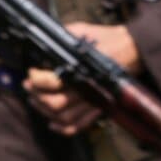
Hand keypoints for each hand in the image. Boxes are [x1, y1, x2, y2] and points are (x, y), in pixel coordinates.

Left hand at [24, 22, 140, 136]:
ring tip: (35, 101)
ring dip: (44, 112)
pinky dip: (63, 129)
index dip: (35, 79)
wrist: (132, 49)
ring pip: (63, 117)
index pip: (51, 82)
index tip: (31, 72)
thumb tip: (42, 42)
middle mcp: (86, 89)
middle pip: (54, 103)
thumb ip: (62, 38)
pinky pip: (79, 125)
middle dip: (36, 95)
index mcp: (81, 69)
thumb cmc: (106, 39)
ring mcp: (92, 101)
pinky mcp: (98, 108)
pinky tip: (52, 124)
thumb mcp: (81, 31)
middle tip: (28, 86)